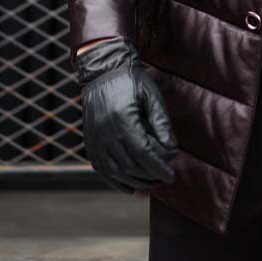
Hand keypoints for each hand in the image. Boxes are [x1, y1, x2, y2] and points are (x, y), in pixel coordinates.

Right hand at [72, 36, 177, 194]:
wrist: (102, 72)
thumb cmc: (132, 82)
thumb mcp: (152, 96)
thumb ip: (161, 123)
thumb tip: (171, 150)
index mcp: (123, 118)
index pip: (143, 153)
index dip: (158, 168)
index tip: (171, 175)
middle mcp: (105, 131)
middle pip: (130, 166)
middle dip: (150, 177)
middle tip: (165, 178)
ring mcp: (95, 139)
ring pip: (115, 171)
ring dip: (135, 182)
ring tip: (152, 184)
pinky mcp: (89, 143)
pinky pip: (101, 169)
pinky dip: (116, 182)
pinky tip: (131, 188)